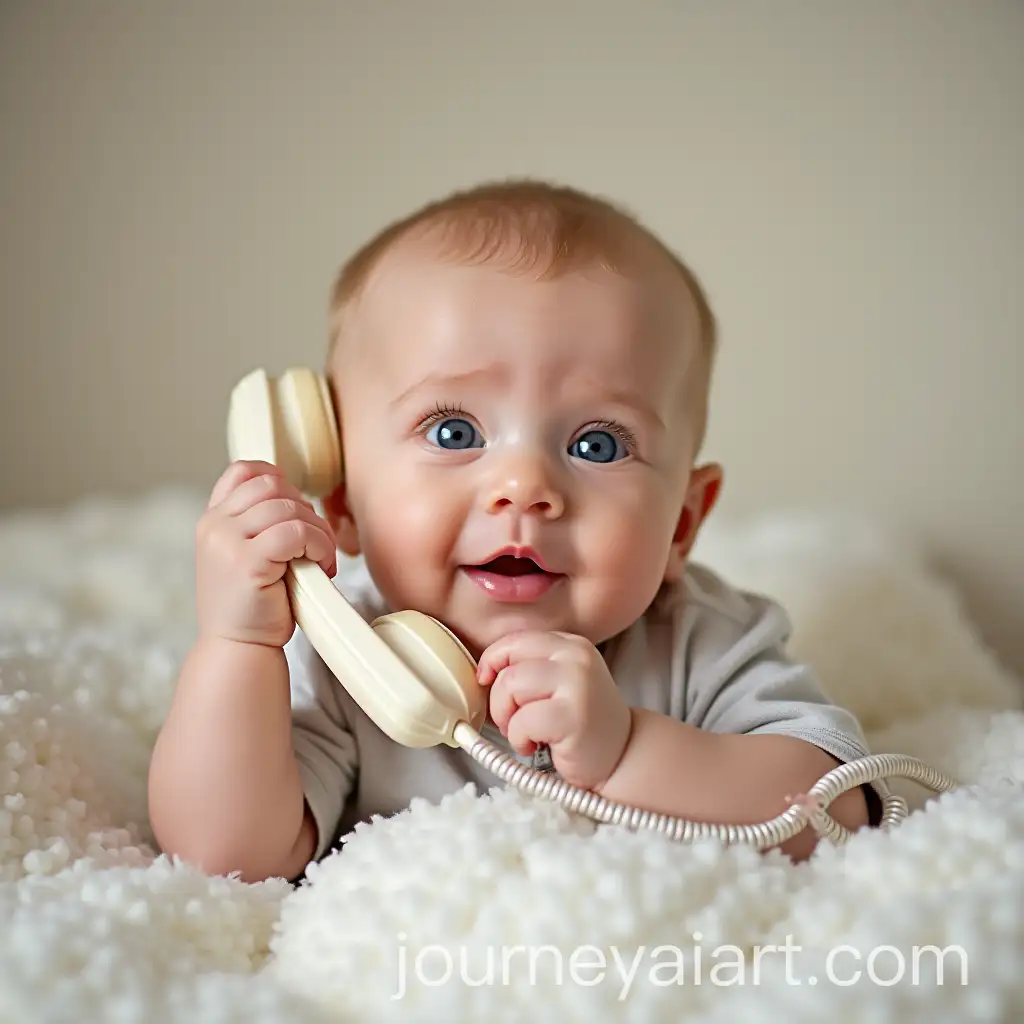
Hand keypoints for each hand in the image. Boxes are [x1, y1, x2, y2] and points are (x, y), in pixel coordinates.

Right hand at [195, 460, 337, 647]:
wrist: (238, 648)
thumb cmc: (253, 606)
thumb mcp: (246, 555)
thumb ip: (258, 525)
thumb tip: (297, 497)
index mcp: (212, 520)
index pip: (243, 470)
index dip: (278, 479)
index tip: (297, 509)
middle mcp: (214, 526)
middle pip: (273, 486)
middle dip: (306, 509)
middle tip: (316, 543)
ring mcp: (226, 542)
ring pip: (288, 508)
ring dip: (317, 531)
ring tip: (321, 559)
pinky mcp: (247, 562)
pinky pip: (295, 533)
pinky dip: (318, 545)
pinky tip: (321, 567)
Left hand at [476, 631, 631, 790]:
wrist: (621, 756)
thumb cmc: (579, 722)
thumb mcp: (559, 682)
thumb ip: (530, 668)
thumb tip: (483, 672)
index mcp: (570, 644)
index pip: (516, 640)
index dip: (493, 661)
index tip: (487, 681)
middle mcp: (576, 657)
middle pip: (509, 665)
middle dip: (499, 699)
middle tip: (513, 720)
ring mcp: (578, 684)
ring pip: (511, 687)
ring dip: (507, 718)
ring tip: (525, 733)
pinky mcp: (573, 716)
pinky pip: (522, 721)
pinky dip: (519, 739)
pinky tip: (536, 745)